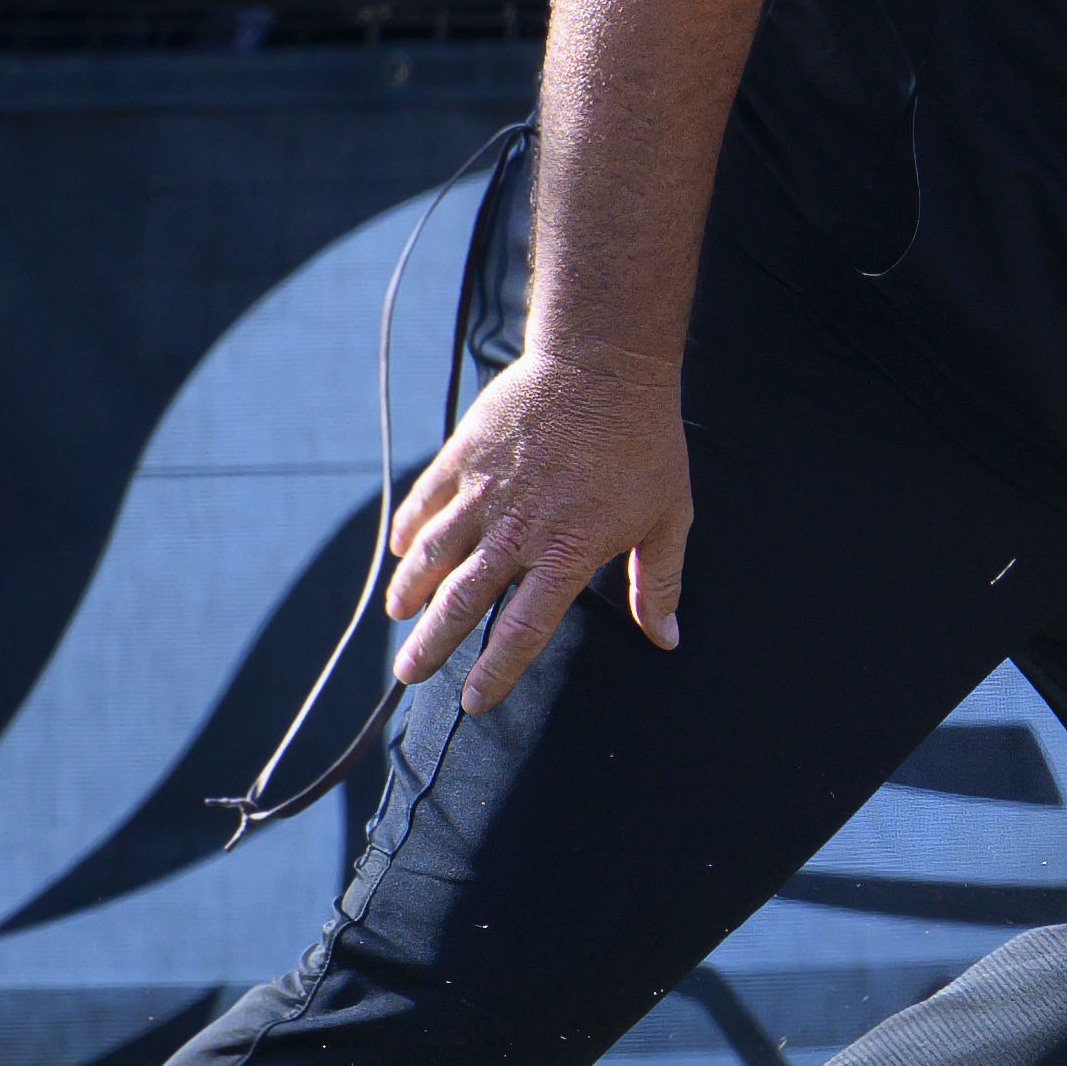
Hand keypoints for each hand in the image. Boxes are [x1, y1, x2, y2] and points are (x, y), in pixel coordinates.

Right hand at [381, 342, 694, 709]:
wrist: (603, 362)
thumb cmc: (645, 444)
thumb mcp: (667, 518)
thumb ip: (661, 583)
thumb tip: (668, 640)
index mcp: (565, 554)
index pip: (521, 631)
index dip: (495, 672)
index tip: (473, 703)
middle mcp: (514, 532)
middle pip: (459, 603)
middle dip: (429, 646)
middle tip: (406, 674)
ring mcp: (481, 493)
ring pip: (429, 556)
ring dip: (409, 592)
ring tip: (398, 618)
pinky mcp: (461, 456)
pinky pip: (424, 504)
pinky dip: (408, 532)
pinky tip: (399, 552)